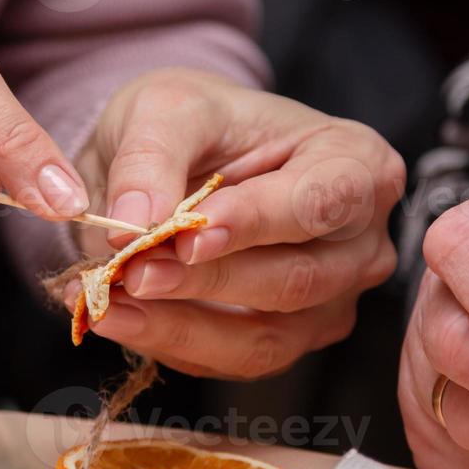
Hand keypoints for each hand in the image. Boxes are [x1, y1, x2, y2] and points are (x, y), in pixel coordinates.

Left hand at [66, 68, 402, 378]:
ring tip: (109, 302)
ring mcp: (328, 302)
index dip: (256, 224)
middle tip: (133, 271)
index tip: (188, 236)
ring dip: (180, 326)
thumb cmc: (195, 120)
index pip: (319, 202)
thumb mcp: (168, 108)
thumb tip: (135, 218)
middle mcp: (358, 243)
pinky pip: (230, 360)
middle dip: (207, 281)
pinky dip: (166, 342)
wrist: (180, 153)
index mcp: (357, 165)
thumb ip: (154, 156)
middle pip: (295, 279)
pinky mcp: (285, 342)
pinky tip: (114, 315)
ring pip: (265, 338)